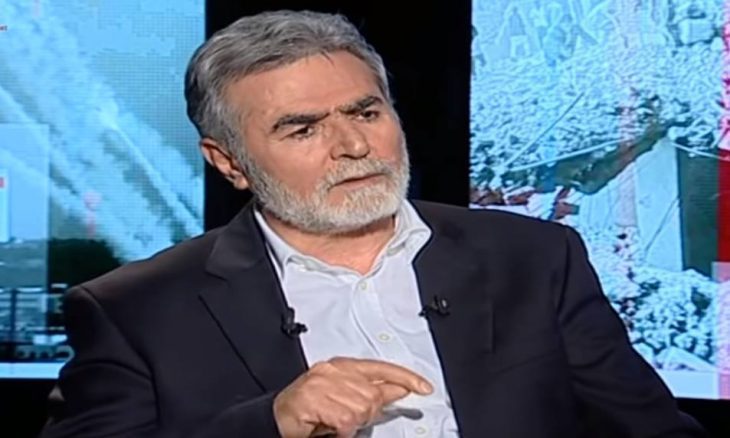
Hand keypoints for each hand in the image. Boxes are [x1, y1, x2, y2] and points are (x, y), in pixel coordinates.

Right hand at [273, 357, 432, 437]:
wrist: (278, 418)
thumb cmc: (310, 411)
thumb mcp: (344, 398)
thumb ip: (368, 392)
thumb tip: (398, 391)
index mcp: (342, 365)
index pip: (381, 367)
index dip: (405, 377)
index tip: (423, 387)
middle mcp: (333, 370)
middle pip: (373, 395)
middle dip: (366, 413)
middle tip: (346, 420)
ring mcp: (321, 383)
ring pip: (361, 409)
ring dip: (351, 423)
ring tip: (333, 422)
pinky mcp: (313, 399)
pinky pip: (345, 420)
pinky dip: (341, 430)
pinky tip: (328, 426)